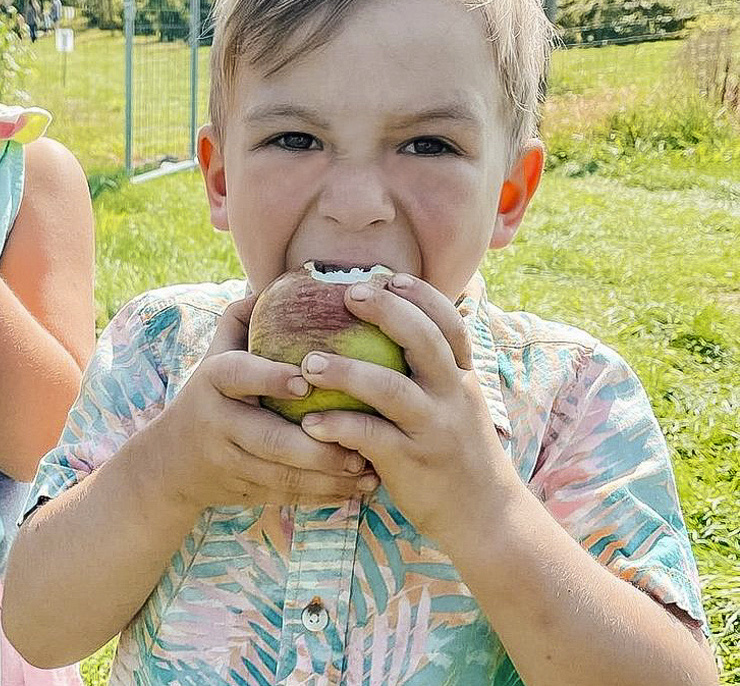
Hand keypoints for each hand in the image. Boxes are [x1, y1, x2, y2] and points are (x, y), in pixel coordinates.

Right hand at [151, 295, 377, 511]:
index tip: (306, 380)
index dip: (269, 378)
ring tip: (369, 468)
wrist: (170, 462)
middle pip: (267, 438)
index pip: (237, 376)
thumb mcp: (215, 352)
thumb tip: (290, 278)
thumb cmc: (209, 393)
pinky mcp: (242, 491)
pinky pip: (287, 497)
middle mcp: (216, 423)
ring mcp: (228, 462)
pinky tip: (360, 489)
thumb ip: (244, 317)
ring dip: (329, 476)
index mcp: (211, 382)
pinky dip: (325, 496)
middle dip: (316, 446)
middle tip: (359, 441)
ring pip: (282, 476)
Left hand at [297, 274, 521, 546]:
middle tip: (348, 294)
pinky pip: (371, 439)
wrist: (485, 518)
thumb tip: (394, 329)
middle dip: (387, 313)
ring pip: (392, 389)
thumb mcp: (456, 404)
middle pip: (425, 341)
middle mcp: (452, 396)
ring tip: (309, 363)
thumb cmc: (456, 453)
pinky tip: (310, 424)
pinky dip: (340, 428)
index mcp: (461, 378)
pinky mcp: (412, 462)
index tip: (389, 277)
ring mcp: (434, 429)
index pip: (450, 324)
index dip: (421, 296)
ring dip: (347, 371)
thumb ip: (431, 371)